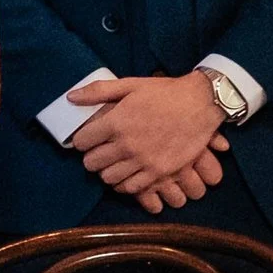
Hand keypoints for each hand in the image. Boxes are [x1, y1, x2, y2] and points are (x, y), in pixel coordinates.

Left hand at [66, 71, 227, 210]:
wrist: (201, 103)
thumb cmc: (165, 92)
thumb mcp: (131, 85)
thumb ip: (99, 91)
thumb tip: (71, 97)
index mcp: (116, 122)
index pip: (81, 141)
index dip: (82, 140)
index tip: (90, 138)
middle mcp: (126, 144)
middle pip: (91, 163)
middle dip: (92, 157)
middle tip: (100, 151)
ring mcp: (143, 160)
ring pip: (108, 178)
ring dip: (107, 171)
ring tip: (115, 163)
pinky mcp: (158, 171)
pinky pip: (130, 187)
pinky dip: (125, 183)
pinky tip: (128, 173)